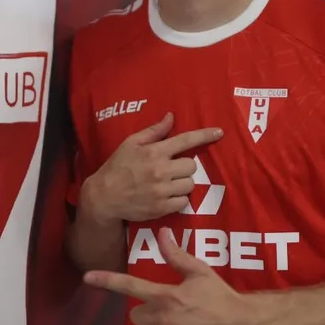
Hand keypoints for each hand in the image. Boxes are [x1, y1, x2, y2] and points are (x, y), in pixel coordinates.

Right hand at [81, 113, 222, 223]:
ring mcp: (162, 191)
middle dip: (185, 166)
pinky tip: (167, 196)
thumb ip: (153, 131)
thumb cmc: (117, 166)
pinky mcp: (162, 208)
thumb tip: (171, 117)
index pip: (185, 141)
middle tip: (172, 169)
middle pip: (192, 166)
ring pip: (190, 184)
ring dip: (182, 183)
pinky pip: (184, 202)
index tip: (219, 132)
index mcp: (154, 152)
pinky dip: (179, 199)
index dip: (204, 135)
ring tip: (169, 183)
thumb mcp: (130, 143)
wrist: (104, 196)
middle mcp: (160, 170)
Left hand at [84, 229, 258, 324]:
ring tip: (174, 323)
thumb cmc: (220, 296)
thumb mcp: (200, 272)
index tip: (87, 276)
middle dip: (147, 310)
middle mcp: (162, 320)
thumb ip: (176, 256)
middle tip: (168, 306)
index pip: (130, 286)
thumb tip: (162, 233)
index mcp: (166, 296)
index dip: (107, 280)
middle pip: (135, 314)